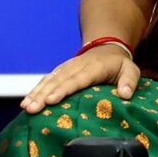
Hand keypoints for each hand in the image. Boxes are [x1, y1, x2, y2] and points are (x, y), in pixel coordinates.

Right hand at [20, 43, 140, 113]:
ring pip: (50, 80)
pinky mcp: (61, 71)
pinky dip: (36, 90)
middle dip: (44, 95)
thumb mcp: (131, 70)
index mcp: (95, 67)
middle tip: (32, 109)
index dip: (64, 89)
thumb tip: (125, 94)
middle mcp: (77, 66)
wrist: (107, 47)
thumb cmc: (119, 64)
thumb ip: (130, 81)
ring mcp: (67, 68)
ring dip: (37, 93)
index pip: (78, 79)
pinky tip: (26, 102)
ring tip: (26, 108)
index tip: (52, 100)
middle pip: (59, 81)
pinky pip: (47, 80)